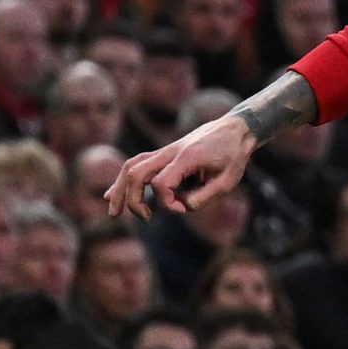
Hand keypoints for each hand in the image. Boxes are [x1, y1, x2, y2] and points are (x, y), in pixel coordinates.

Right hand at [104, 113, 254, 218]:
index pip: (160, 184)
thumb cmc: (233, 155)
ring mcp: (165, 151)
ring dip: (119, 189)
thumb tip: (182, 208)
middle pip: (136, 173)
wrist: (235, 129)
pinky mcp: (164, 154)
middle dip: (131, 199)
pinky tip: (112, 194)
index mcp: (186, 158)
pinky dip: (124, 179)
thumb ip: (203, 197)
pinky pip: (137, 164)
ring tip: (113, 212)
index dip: (167, 203)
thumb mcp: (227, 181)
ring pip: (131, 166)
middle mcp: (170, 152)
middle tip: (144, 219)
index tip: (184, 209)